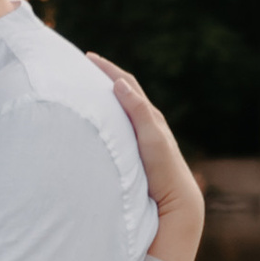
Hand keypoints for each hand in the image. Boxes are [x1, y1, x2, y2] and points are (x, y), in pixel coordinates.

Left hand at [84, 52, 203, 260]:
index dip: (105, 78)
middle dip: (108, 72)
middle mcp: (146, 122)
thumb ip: (118, 142)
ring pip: (132, 94)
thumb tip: (101, 118)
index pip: (121, 95)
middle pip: (126, 88)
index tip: (84, 64)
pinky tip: (115, 85)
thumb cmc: (151, 187)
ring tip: (94, 65)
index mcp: (138, 127)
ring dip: (115, 77)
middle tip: (86, 58)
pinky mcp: (156, 136)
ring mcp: (153, 127)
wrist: (175, 202)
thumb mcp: (128, 161)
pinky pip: (141, 110)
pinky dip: (130, 97)